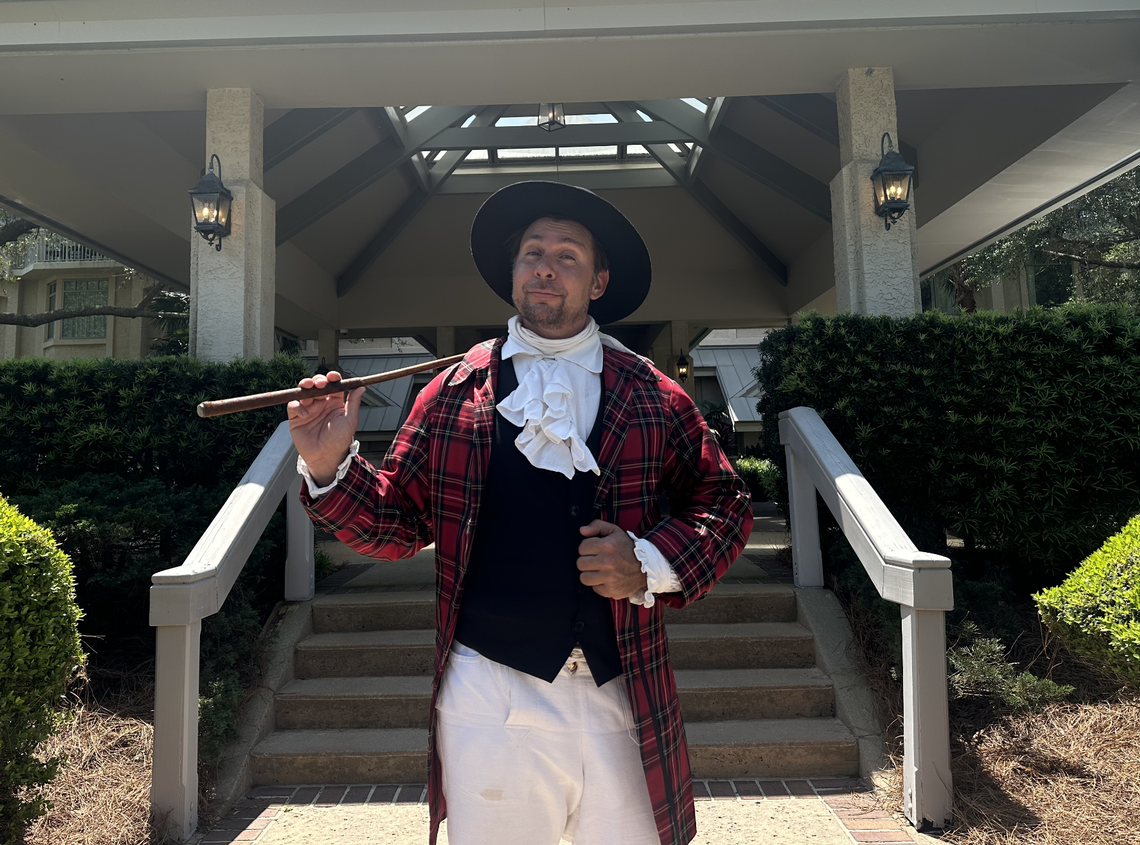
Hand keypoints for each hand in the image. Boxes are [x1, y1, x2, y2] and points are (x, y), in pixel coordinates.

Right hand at [287, 371, 365, 485]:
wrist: (325, 457)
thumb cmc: (339, 440)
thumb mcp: (350, 420)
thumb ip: (354, 402)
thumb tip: (361, 386)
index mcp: (334, 402)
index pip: (333, 385)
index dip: (332, 378)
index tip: (333, 376)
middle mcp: (321, 403)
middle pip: (317, 385)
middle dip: (317, 380)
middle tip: (319, 382)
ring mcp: (308, 409)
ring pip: (304, 391)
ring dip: (305, 386)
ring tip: (308, 387)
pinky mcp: (296, 417)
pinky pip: (293, 405)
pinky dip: (297, 406)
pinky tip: (304, 414)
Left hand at [577, 520, 646, 599]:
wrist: (646, 567)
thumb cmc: (628, 548)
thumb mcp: (615, 531)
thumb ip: (597, 526)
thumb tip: (582, 530)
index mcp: (607, 546)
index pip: (582, 548)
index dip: (587, 548)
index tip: (595, 550)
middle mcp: (607, 562)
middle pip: (580, 563)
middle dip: (587, 561)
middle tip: (596, 560)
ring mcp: (609, 578)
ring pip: (584, 578)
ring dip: (590, 574)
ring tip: (599, 571)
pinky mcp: (611, 590)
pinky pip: (594, 588)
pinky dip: (599, 585)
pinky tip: (607, 579)